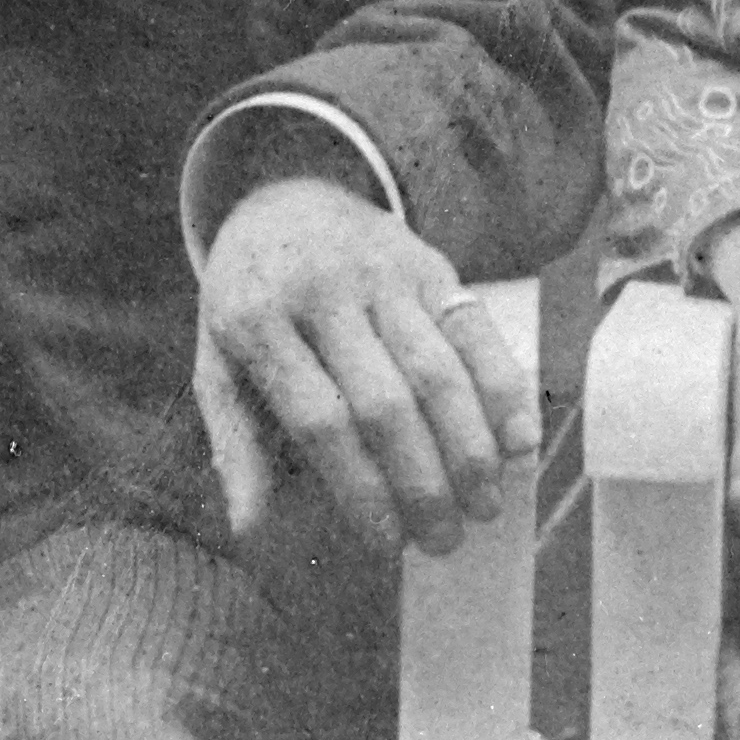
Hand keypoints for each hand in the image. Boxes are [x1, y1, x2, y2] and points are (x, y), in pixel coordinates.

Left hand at [195, 173, 529, 558]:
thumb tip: (249, 526)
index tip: (388, 542)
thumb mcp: (219, 361)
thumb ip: (235, 441)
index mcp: (256, 321)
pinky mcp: (430, 264)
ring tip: (486, 506)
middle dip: (422, 481)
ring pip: (438, 370)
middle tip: (445, 541)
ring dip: (470, 447)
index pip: (318, 419)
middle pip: (385, 402)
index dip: (359, 486)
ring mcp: (382, 273)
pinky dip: (505, 388)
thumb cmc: (253, 301)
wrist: (285, 197)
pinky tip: (520, 442)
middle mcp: (322, 292)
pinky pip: (475, 332)